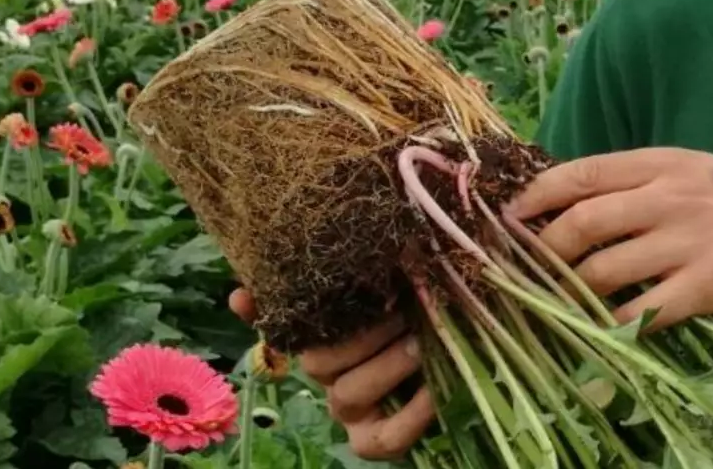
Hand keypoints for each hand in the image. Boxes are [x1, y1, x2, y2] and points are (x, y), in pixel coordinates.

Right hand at [228, 288, 435, 460]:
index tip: (245, 297)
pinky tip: (435, 390)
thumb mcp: (398, 286)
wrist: (467, 360)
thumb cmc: (422, 315)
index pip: (283, 327)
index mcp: (322, 337)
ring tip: (420, 344)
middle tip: (400, 310)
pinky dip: (412, 415)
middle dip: (361, 335)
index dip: (262, 314)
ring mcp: (352, 412)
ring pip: (348, 394)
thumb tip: (248, 288)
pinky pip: (385, 438)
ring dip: (387, 366)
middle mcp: (329, 376)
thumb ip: (357, 272)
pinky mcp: (378, 441)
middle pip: (318, 361)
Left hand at [505, 147, 712, 328]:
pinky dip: (614, 324)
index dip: (536, 196)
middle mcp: (671, 197)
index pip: (582, 173)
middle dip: (544, 252)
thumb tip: (575, 200)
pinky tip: (606, 327)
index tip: (510, 217)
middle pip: (582, 223)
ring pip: (602, 271)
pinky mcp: (706, 285)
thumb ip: (642, 181)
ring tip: (562, 303)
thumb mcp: (696, 170)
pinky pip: (641, 311)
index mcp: (664, 163)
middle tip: (529, 270)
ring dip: (572, 293)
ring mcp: (688, 242)